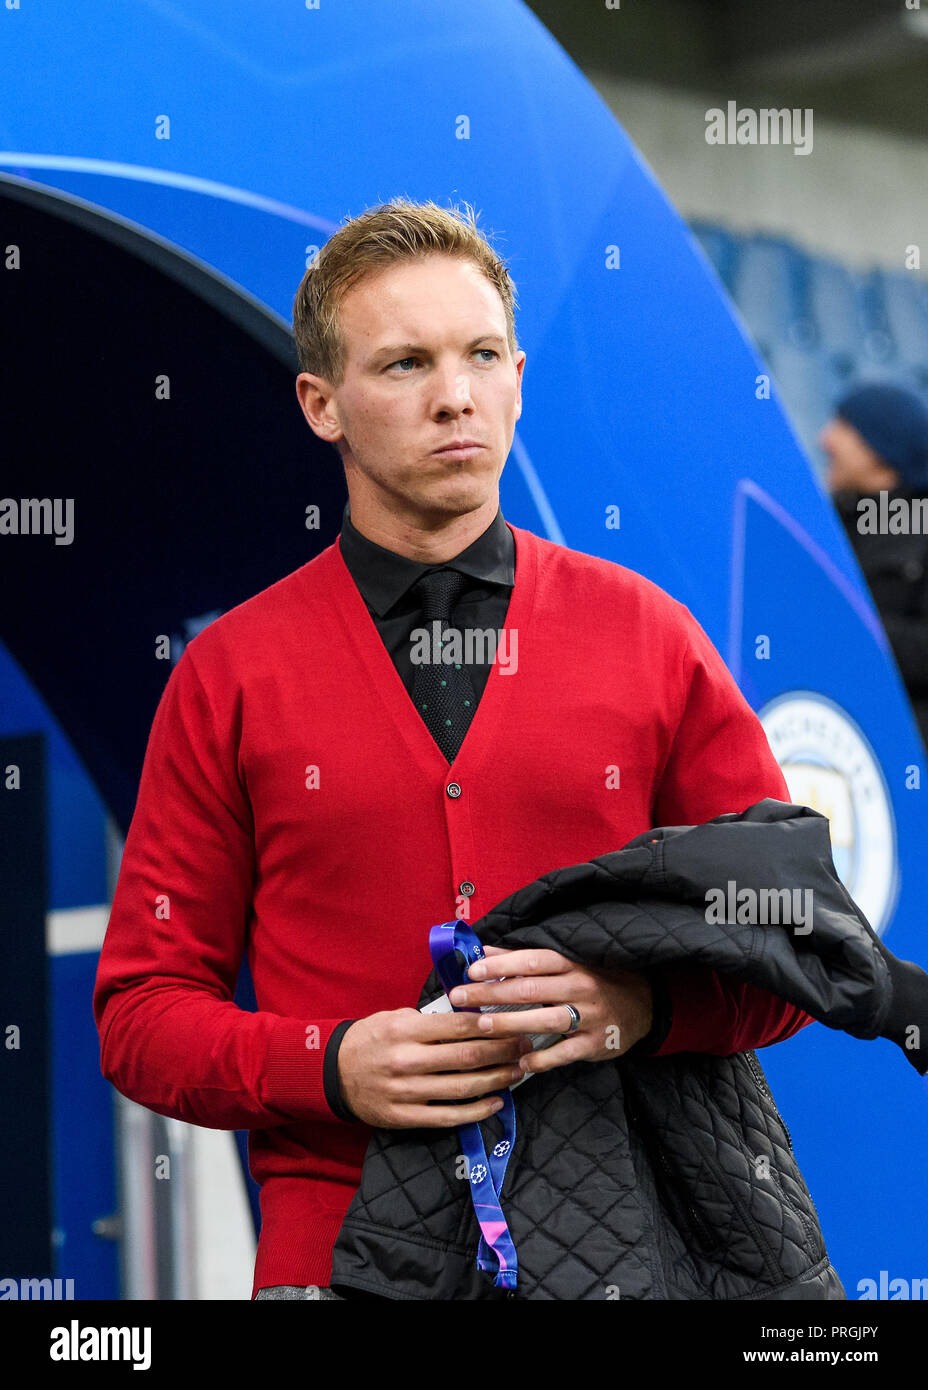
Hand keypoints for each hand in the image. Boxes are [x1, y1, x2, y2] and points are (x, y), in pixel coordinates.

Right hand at [336, 1006, 534, 1128]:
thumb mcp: (396, 1018)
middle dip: (502, 1051)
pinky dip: (476, 1111)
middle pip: (467, 1057)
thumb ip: (431, 1019)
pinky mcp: (405, 1117)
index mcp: (405, 1031)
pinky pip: (448, 1117)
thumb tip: (474, 1015)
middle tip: (524, 1045)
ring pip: (462, 1088)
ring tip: (517, 1071)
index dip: (490, 1024)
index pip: (457, 1026)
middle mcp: (406, 1061)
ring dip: (496, 1080)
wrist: (333, 1073)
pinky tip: (496, 1101)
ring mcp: (406, 1093)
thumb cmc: (372, 1039)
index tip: (512, 1020)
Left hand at [446, 945, 653, 1074]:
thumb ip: (524, 960)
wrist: (643, 1003)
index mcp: (571, 964)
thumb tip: (483, 952)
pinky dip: (544, 1058)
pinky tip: (521, 1061)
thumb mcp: (566, 963)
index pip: (533, 961)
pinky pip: (566, 1052)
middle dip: (492, 994)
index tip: (472, 970)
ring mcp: (590, 1016)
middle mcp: (580, 987)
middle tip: (460, 997)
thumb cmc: (593, 980)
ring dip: (512, 1024)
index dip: (502, 964)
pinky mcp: (595, 1042)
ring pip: (546, 1020)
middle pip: (531, 990)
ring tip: (482, 1027)